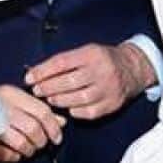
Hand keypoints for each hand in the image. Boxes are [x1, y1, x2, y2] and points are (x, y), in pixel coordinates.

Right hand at [0, 84, 65, 162]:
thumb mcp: (15, 101)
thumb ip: (38, 110)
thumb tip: (61, 121)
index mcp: (10, 93)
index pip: (42, 111)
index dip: (53, 127)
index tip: (57, 137)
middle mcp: (1, 106)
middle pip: (33, 129)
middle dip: (41, 141)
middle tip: (39, 144)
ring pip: (21, 143)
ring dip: (28, 150)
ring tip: (26, 149)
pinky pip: (5, 154)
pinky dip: (13, 157)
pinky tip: (13, 153)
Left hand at [25, 42, 154, 119]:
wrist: (132, 68)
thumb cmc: (103, 59)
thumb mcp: (86, 51)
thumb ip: (65, 61)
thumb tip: (37, 72)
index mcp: (92, 54)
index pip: (62, 62)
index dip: (43, 71)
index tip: (29, 78)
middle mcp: (102, 71)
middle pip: (69, 82)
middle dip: (48, 87)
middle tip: (37, 90)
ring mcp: (108, 89)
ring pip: (78, 99)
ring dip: (59, 100)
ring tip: (50, 99)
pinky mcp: (112, 104)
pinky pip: (89, 112)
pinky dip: (76, 111)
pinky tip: (68, 108)